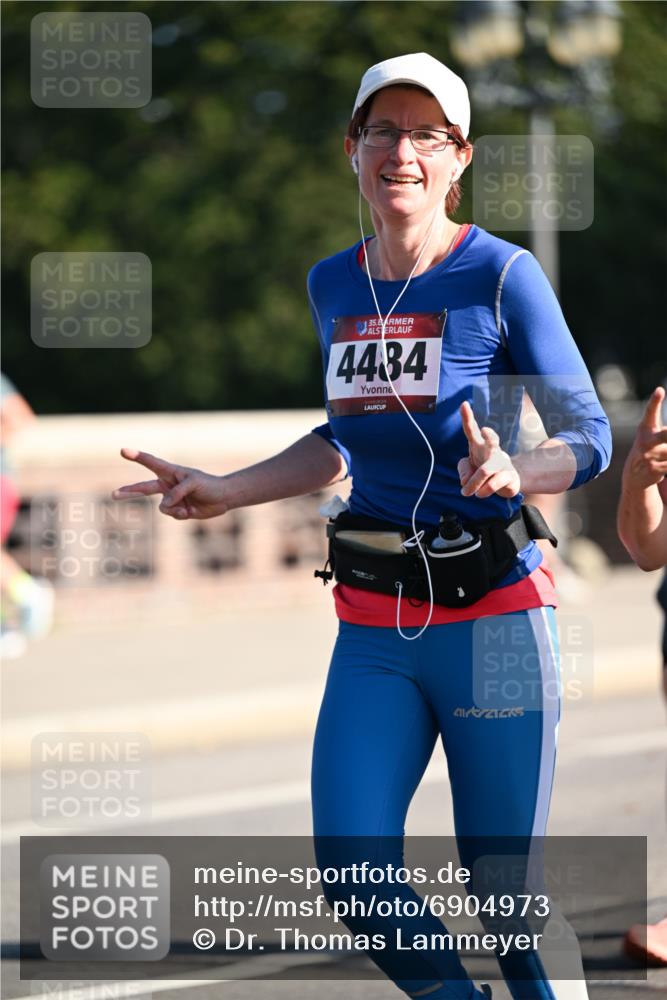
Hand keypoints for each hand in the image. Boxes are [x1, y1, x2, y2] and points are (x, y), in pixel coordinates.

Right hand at [112, 448, 229, 518]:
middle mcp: (167, 484)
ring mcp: (171, 498)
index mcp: (171, 472)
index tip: (123, 451)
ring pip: (162, 506)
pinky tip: (190, 511)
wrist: (222, 498)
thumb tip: (164, 504)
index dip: (137, 457)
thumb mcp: (194, 483)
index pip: (151, 463)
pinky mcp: (177, 510)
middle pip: (143, 488)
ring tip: (187, 506)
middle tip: (113, 494)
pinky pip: (171, 514)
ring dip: (174, 508)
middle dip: (128, 491)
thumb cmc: (209, 484)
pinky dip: (180, 514)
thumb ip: (178, 491)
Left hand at [457, 401, 520, 498]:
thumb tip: (466, 480)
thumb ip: (463, 470)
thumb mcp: (468, 469)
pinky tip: (480, 494)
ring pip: (486, 470)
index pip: (471, 430)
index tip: (463, 404)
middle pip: (492, 441)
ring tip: (467, 492)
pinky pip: (493, 484)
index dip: (467, 417)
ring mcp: (503, 463)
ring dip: (473, 484)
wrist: (505, 482)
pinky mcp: (509, 477)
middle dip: (490, 435)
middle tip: (485, 431)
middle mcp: (493, 451)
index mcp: (479, 445)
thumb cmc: (483, 469)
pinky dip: (483, 491)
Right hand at [622, 387, 666, 491]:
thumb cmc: (650, 447)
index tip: (659, 391)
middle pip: (665, 434)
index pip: (650, 412)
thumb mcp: (653, 432)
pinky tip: (663, 467)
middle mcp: (645, 440)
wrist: (635, 474)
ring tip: (662, 456)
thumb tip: (661, 394)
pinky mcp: (653, 469)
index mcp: (646, 428)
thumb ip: (664, 429)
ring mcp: (648, 456)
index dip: (654, 401)